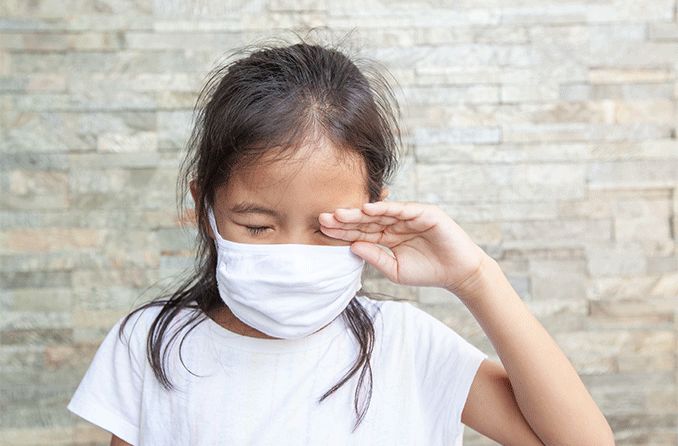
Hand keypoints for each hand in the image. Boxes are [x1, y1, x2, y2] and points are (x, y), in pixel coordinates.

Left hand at [318, 200, 489, 294]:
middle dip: (345, 219)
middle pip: (366, 220)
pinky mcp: (424, 213)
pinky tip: (367, 209)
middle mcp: (396, 223)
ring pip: (380, 212)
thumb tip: (352, 247)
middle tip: (323, 218)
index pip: (361, 232)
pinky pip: (402, 209)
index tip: (322, 230)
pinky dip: (385, 208)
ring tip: (339, 213)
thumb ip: (375, 257)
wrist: (458, 273)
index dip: (342, 231)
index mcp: (388, 236)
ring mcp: (410, 216)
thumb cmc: (428, 272)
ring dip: (359, 212)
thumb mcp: (395, 269)